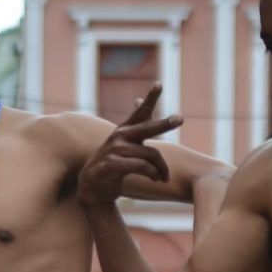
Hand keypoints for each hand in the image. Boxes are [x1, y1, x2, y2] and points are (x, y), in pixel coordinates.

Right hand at [79, 86, 181, 208]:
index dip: (150, 98)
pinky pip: (142, 167)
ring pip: (150, 154)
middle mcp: (120, 136)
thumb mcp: (124, 145)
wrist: (92, 187)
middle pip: (148, 128)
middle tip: (180, 118)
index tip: (159, 84)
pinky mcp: (112, 164)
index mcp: (124, 130)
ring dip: (161, 168)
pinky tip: (157, 180)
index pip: (140, 112)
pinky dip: (153, 174)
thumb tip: (138, 100)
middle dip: (164, 123)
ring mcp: (115, 149)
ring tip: (164, 178)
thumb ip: (136, 127)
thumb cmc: (113, 165)